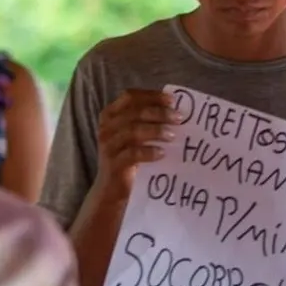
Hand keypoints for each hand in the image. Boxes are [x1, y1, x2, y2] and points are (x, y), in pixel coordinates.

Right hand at [96, 89, 178, 203]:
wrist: (113, 189)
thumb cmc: (129, 158)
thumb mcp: (136, 136)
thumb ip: (148, 121)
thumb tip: (176, 110)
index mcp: (111, 114)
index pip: (130, 96)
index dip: (151, 96)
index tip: (172, 101)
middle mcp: (106, 126)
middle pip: (135, 112)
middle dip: (159, 113)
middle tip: (179, 119)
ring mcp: (108, 145)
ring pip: (133, 131)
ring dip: (156, 131)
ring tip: (173, 136)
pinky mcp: (113, 163)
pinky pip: (132, 154)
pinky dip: (149, 152)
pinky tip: (162, 153)